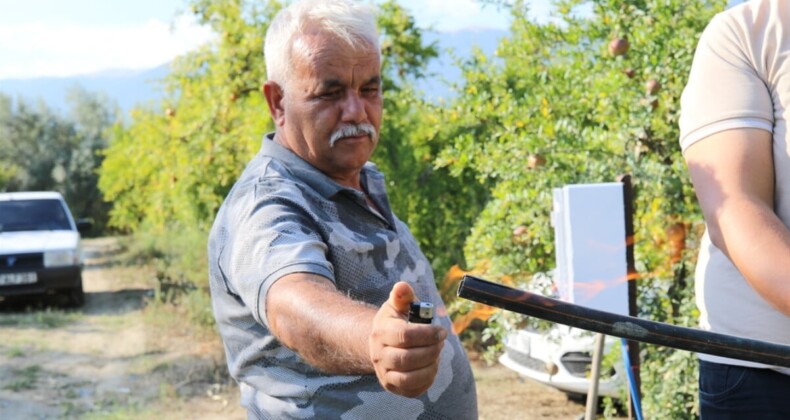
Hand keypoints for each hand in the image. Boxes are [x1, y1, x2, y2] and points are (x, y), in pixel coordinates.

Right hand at [368, 282, 447, 396]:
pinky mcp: (391, 386)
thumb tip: (402, 286)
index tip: (442, 331)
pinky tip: (431, 367)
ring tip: (436, 355)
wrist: (380, 343)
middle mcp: (378, 354)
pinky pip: (412, 390)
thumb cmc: (396, 320)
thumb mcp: (398, 305)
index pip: (405, 335)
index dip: (428, 334)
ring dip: (430, 367)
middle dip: (431, 351)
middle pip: (407, 359)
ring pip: (409, 378)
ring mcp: (384, 372)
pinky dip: (427, 380)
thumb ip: (403, 295)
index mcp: (381, 331)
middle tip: (441, 343)